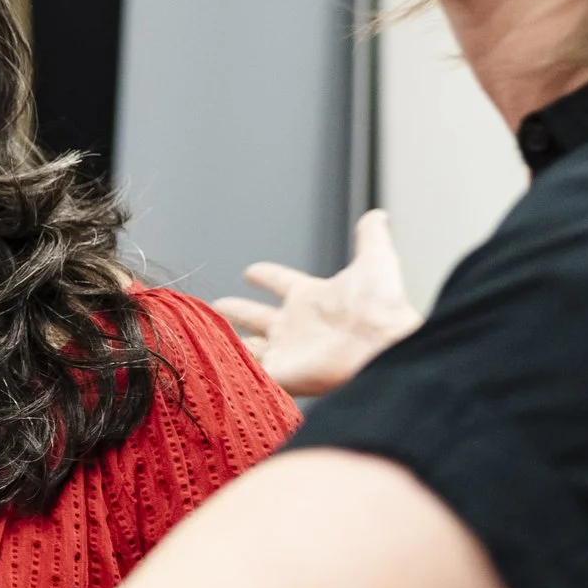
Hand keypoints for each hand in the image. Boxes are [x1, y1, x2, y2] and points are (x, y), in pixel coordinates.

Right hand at [214, 210, 423, 398]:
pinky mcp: (279, 373)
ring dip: (225, 341)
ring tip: (203, 337)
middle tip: (215, 306)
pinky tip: (208, 363)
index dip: (265, 275)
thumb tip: (379, 215)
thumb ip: (371, 237)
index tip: (250, 271)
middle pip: (255, 316)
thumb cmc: (382, 306)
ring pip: (246, 345)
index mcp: (309, 296)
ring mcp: (286, 350)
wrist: (384, 346)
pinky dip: (227, 367)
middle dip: (235, 311)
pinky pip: (245, 369)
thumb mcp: (375, 262)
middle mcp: (294, 324)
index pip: (280, 282)